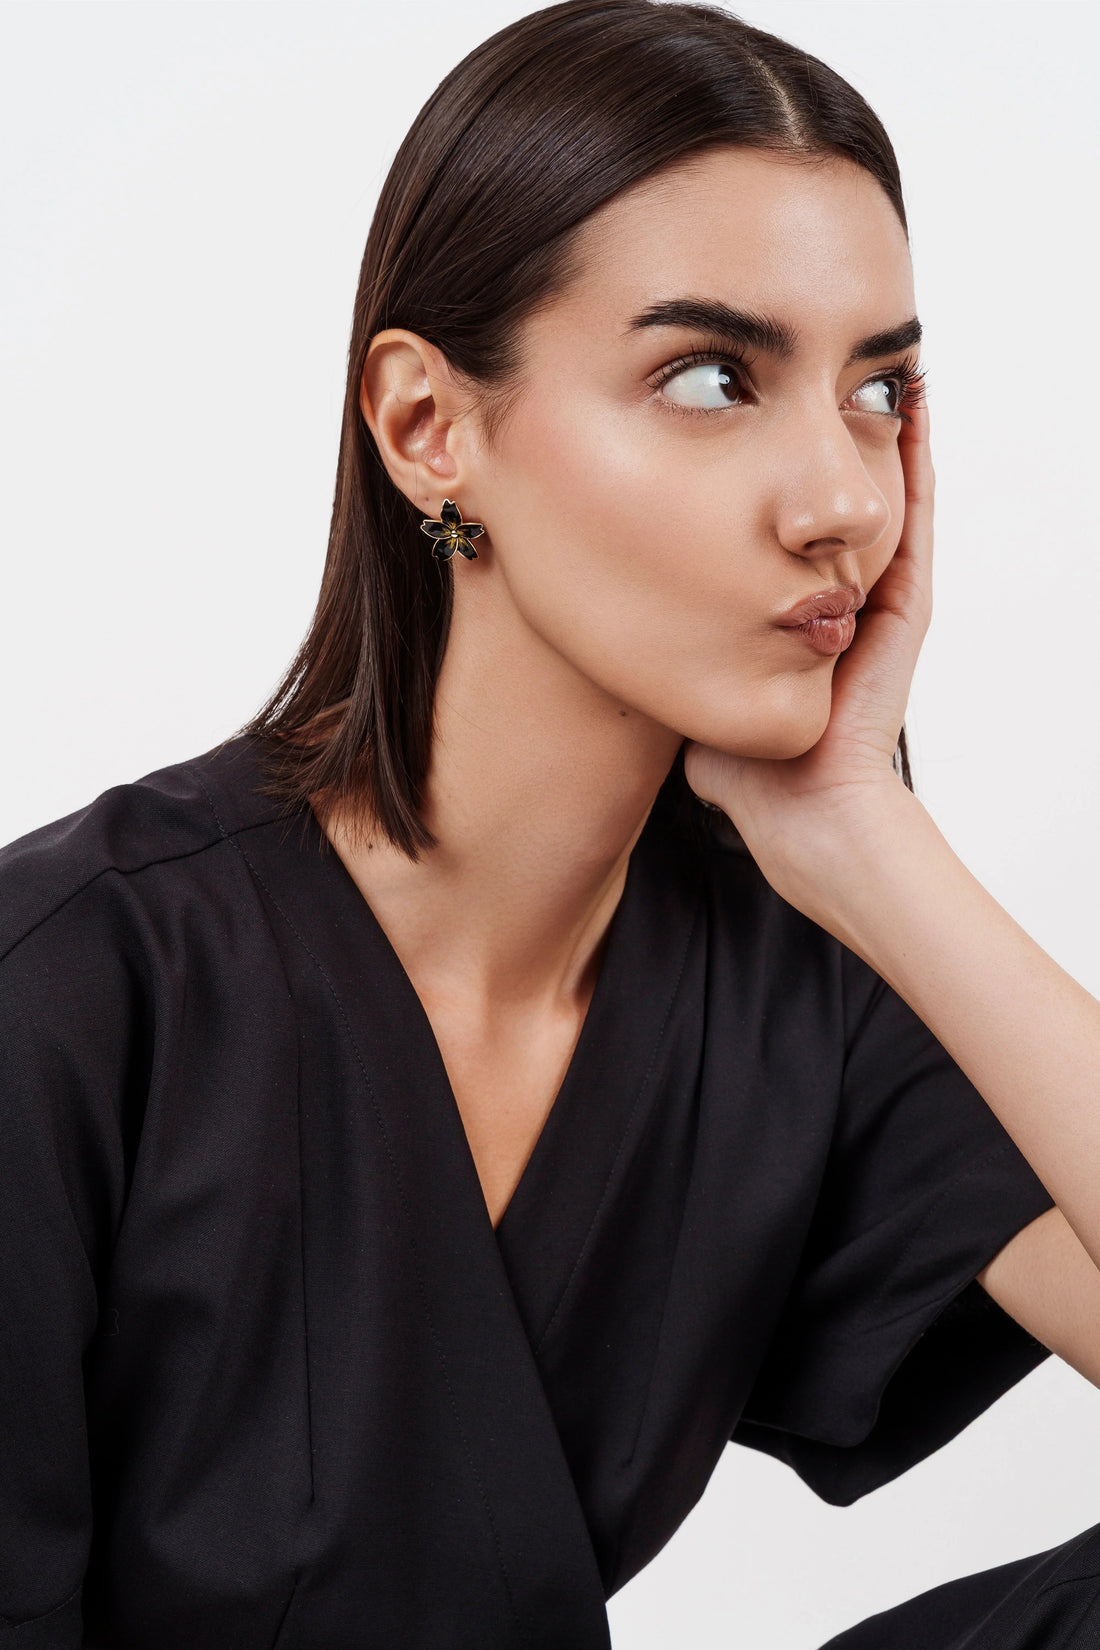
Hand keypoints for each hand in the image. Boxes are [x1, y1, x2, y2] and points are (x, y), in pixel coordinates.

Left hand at [683, 396, 934, 914]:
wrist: (802, 817)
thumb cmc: (748, 779)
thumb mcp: (691, 697)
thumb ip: (658, 662)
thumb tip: (607, 638)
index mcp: (797, 616)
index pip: (785, 529)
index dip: (769, 475)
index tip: (743, 420)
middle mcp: (843, 600)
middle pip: (837, 498)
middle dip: (825, 434)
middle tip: (812, 364)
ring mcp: (878, 600)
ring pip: (883, 494)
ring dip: (877, 430)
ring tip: (870, 361)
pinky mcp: (903, 608)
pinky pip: (916, 519)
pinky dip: (916, 461)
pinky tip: (912, 405)